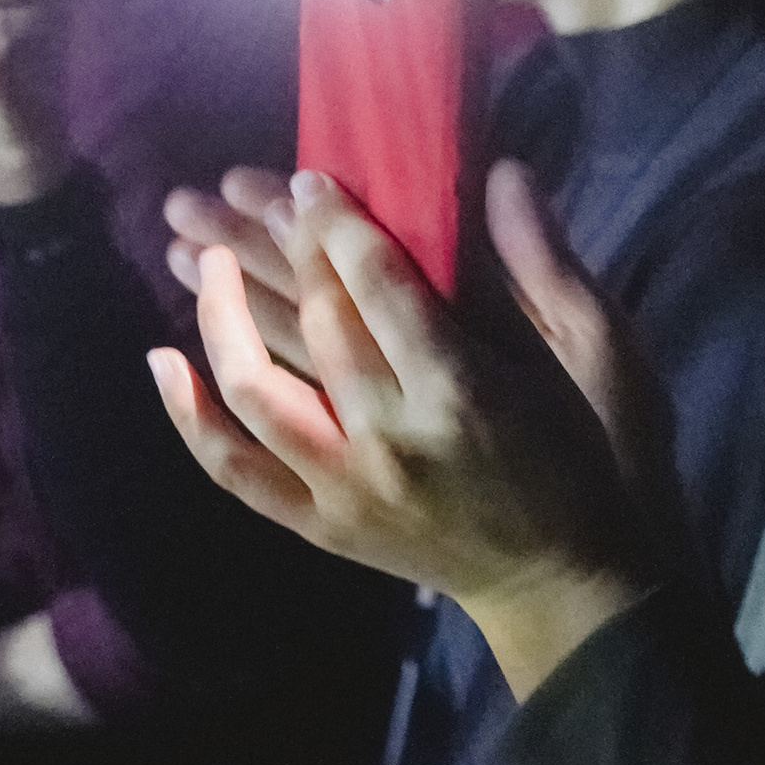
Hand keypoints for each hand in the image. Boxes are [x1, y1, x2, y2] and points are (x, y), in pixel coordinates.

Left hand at [151, 165, 667, 696]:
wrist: (572, 591)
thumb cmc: (597, 463)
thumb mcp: (600, 359)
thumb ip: (544, 267)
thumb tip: (500, 173)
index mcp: (463, 393)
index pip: (378, 286)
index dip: (335, 223)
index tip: (305, 176)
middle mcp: (391, 441)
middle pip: (309, 324)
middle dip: (266, 246)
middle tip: (228, 190)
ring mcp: (346, 491)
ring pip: (253, 390)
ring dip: (216, 315)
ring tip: (192, 253)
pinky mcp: (322, 528)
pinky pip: (236, 472)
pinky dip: (191, 419)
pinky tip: (164, 360)